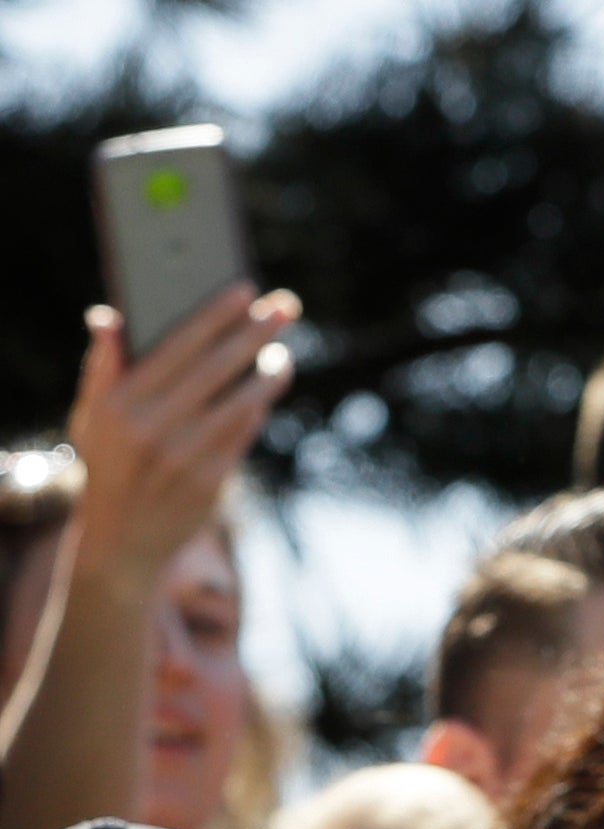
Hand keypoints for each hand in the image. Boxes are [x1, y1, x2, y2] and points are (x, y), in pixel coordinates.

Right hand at [66, 284, 295, 585]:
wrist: (123, 538)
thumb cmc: (110, 463)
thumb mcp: (92, 416)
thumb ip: (103, 366)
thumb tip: (108, 316)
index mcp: (119, 402)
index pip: (177, 346)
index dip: (216, 315)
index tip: (246, 290)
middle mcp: (151, 427)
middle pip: (217, 368)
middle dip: (256, 333)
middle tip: (287, 307)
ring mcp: (184, 456)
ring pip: (241, 401)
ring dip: (269, 372)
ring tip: (285, 352)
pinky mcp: (211, 481)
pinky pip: (244, 433)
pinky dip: (259, 408)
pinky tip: (268, 388)